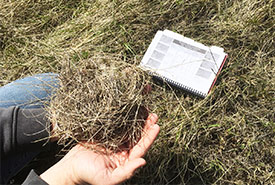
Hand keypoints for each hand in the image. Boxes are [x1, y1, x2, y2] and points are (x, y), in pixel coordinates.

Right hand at [40, 113, 159, 184]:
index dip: (150, 137)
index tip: (156, 126)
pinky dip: (124, 117)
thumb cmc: (89, 175)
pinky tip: (129, 109)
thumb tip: (143, 161)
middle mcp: (123, 150)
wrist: (71, 167)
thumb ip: (127, 172)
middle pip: (138, 137)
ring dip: (138, 120)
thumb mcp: (109, 178)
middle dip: (147, 126)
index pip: (141, 148)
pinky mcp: (107, 133)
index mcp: (126, 160)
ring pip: (130, 129)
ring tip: (146, 109)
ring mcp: (115, 141)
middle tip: (154, 115)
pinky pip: (118, 124)